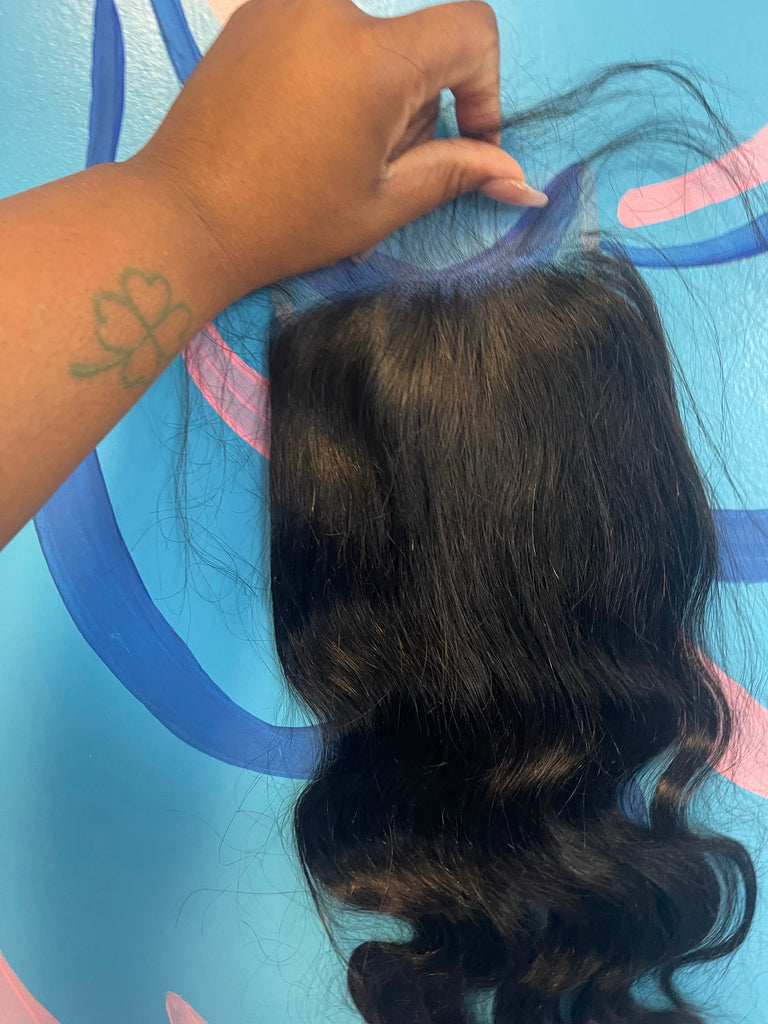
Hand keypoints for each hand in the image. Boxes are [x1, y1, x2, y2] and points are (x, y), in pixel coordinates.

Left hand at [127, 0, 545, 294]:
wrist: (181, 214)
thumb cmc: (284, 223)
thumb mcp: (381, 205)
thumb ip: (456, 174)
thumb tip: (524, 183)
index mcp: (372, 57)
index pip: (470, 31)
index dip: (487, 90)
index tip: (469, 142)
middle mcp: (331, 7)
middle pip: (418, 44)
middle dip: (418, 106)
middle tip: (375, 167)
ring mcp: (286, 3)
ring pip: (374, 38)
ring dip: (377, 91)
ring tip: (332, 152)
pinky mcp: (257, 12)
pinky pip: (327, 30)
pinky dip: (337, 72)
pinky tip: (303, 127)